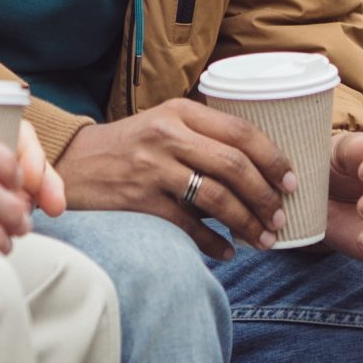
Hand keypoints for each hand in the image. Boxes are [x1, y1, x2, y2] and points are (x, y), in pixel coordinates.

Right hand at [56, 98, 295, 260]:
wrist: (71, 163)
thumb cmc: (127, 147)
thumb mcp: (162, 125)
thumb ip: (202, 136)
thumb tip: (256, 169)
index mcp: (180, 111)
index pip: (241, 131)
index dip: (273, 158)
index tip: (291, 181)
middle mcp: (168, 134)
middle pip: (235, 165)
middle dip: (266, 196)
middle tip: (281, 216)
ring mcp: (153, 167)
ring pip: (216, 197)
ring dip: (247, 223)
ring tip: (264, 239)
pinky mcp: (140, 199)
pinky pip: (188, 225)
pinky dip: (213, 242)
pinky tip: (227, 251)